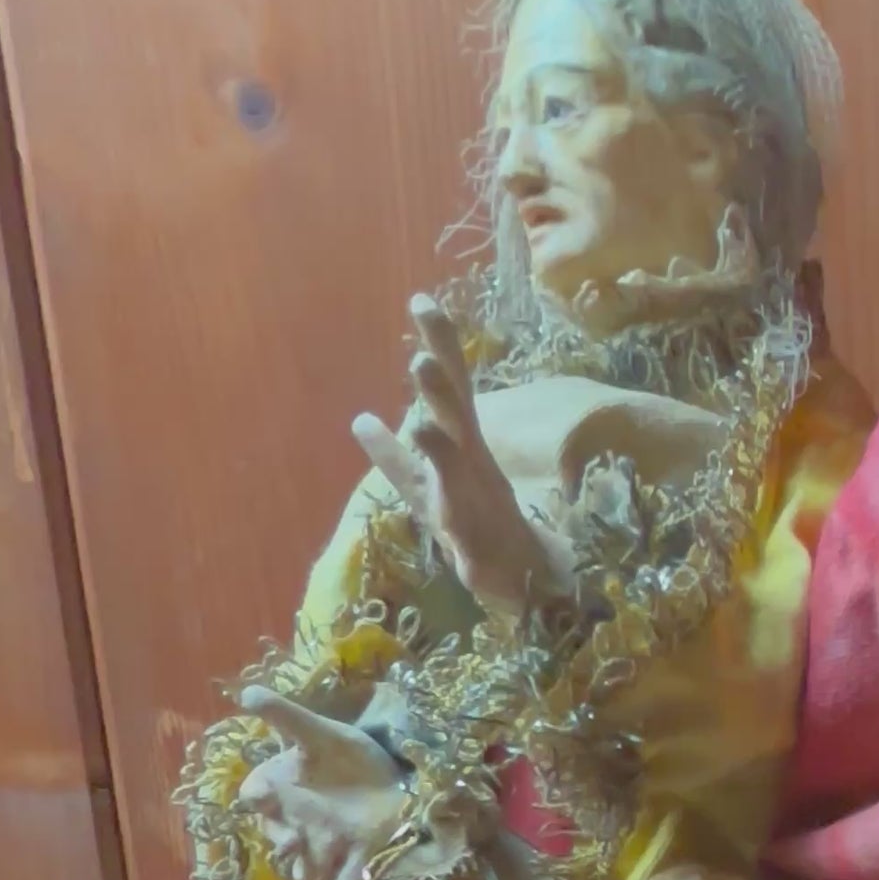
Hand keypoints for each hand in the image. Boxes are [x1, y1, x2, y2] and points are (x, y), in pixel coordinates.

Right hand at [236, 688, 406, 879]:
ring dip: (307, 874)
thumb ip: (285, 716)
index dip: (256, 800)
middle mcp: (299, 820)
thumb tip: (246, 691)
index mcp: (285, 788)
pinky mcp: (358, 854)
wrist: (398, 774)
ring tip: (314, 878)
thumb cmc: (350, 754)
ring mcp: (327, 841)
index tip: (264, 796)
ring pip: (306, 868)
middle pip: (277, 840)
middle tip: (292, 842)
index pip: (254, 797)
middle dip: (281, 844)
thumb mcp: (320, 731)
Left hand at [353, 296, 571, 615]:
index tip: (422, 301)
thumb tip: (359, 417)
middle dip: (443, 364)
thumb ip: (392, 454)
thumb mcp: (421, 487)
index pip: (451, 387)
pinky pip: (457, 505)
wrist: (518, 578)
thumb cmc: (472, 527)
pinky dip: (441, 475)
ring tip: (421, 384)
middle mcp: (472, 459)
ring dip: (441, 417)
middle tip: (425, 318)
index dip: (440, 345)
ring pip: (458, 447)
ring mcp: (476, 493)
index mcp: (462, 444)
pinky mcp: (473, 531)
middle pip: (459, 404)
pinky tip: (419, 438)